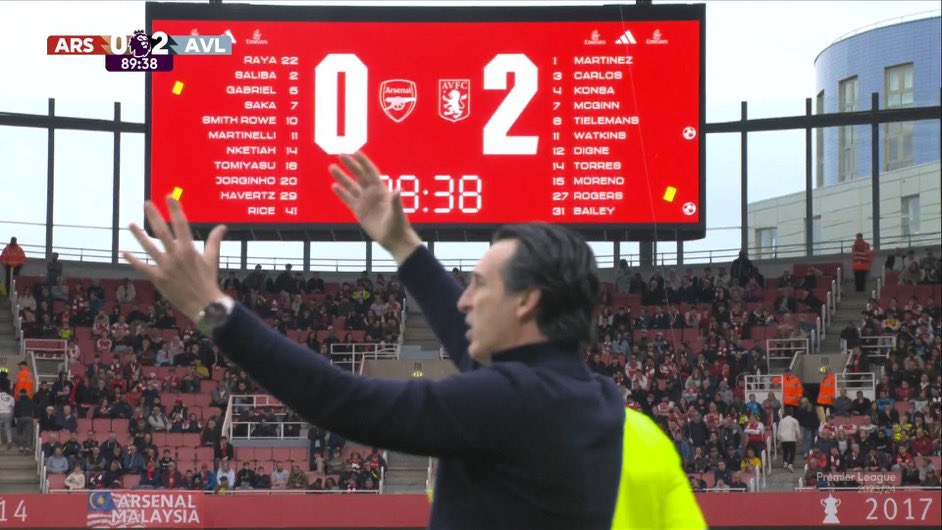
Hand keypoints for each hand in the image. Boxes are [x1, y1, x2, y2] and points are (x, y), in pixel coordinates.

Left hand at [122, 197, 226, 322]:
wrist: (203, 304)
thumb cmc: (208, 281)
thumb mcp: (212, 259)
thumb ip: (214, 241)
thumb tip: (223, 227)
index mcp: (189, 249)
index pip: (181, 224)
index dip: (175, 209)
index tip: (169, 197)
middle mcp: (176, 255)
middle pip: (162, 232)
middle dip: (154, 216)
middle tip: (147, 204)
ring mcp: (165, 267)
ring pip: (149, 247)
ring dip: (139, 235)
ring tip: (131, 224)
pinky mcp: (158, 278)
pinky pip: (142, 267)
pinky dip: (133, 260)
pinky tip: (124, 252)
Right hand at [329, 151, 421, 263]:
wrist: (393, 239)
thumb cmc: (398, 225)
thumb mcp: (397, 213)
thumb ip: (396, 201)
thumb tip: (397, 190)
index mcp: (381, 190)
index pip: (370, 172)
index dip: (363, 162)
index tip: (355, 152)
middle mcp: (372, 193)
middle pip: (359, 175)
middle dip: (350, 165)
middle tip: (340, 154)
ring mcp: (365, 201)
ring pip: (351, 186)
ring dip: (341, 177)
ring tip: (332, 167)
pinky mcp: (359, 211)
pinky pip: (348, 200)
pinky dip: (341, 193)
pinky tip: (334, 186)